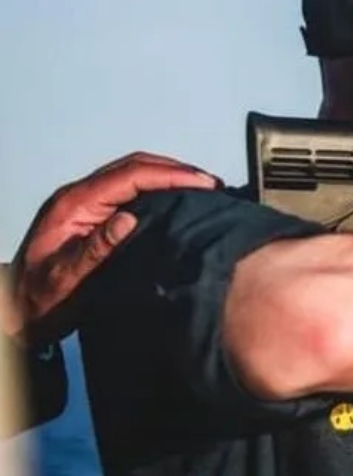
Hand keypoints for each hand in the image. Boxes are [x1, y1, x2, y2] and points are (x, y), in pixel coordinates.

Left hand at [6, 152, 219, 343]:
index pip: (128, 176)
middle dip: (174, 170)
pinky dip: (156, 188)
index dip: (169, 176)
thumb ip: (96, 248)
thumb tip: (128, 219)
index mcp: (72, 206)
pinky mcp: (91, 214)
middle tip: (210, 183)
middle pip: (132, 167)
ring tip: (201, 188)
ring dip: (167, 176)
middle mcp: (78, 197)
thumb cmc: (40, 299)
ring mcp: (84, 204)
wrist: (16, 309)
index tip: (202, 183)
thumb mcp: (66, 278)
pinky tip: (176, 200)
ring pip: (131, 174)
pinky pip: (128, 190)